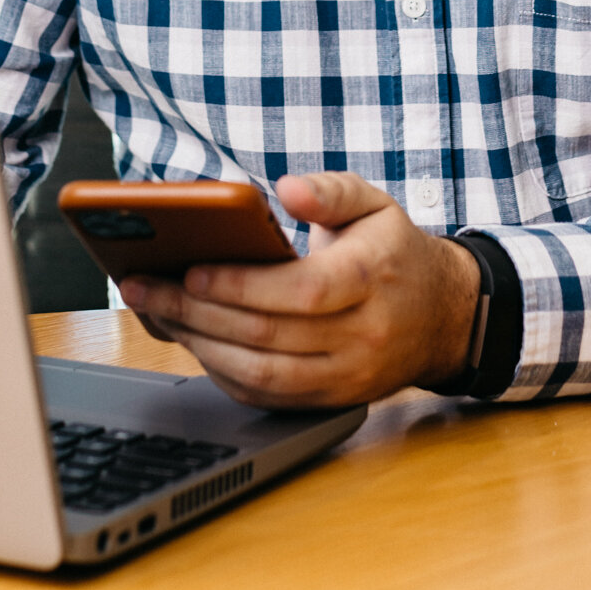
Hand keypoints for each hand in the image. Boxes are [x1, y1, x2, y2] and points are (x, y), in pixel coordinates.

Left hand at [118, 172, 481, 407]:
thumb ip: (331, 189)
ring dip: (201, 347)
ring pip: (262, 374)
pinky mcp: (332, 401)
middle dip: (197, 312)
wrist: (443, 317)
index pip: (298, 292)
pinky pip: (267, 397)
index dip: (240, 285)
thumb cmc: (393, 252)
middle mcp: (361, 337)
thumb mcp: (374, 204)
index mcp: (369, 281)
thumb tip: (288, 188)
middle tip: (146, 288)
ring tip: (158, 315)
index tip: (191, 270)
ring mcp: (347, 377)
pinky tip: (194, 344)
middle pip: (267, 335)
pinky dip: (223, 374)